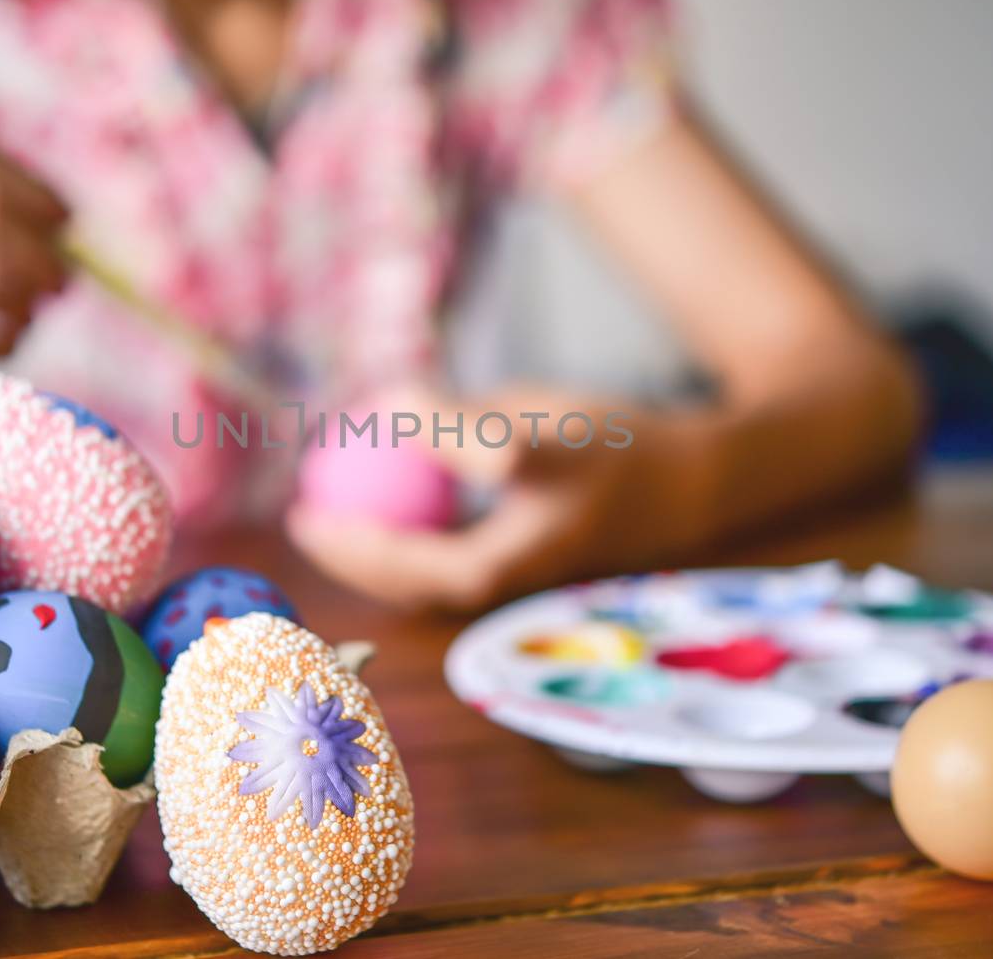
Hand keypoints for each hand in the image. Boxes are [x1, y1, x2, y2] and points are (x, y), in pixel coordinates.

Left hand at [287, 387, 700, 611]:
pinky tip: (388, 502)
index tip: (313, 517)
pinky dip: (411, 538)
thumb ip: (464, 423)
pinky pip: (452, 560)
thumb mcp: (539, 423)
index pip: (422, 570)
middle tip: (304, 517)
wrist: (689, 481)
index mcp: (518, 561)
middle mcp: (514, 584)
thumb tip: (386, 405)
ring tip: (331, 514)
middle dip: (355, 561)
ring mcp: (519, 579)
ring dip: (378, 552)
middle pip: (416, 586)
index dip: (362, 551)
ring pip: (430, 577)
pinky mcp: (523, 565)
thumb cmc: (615, 442)